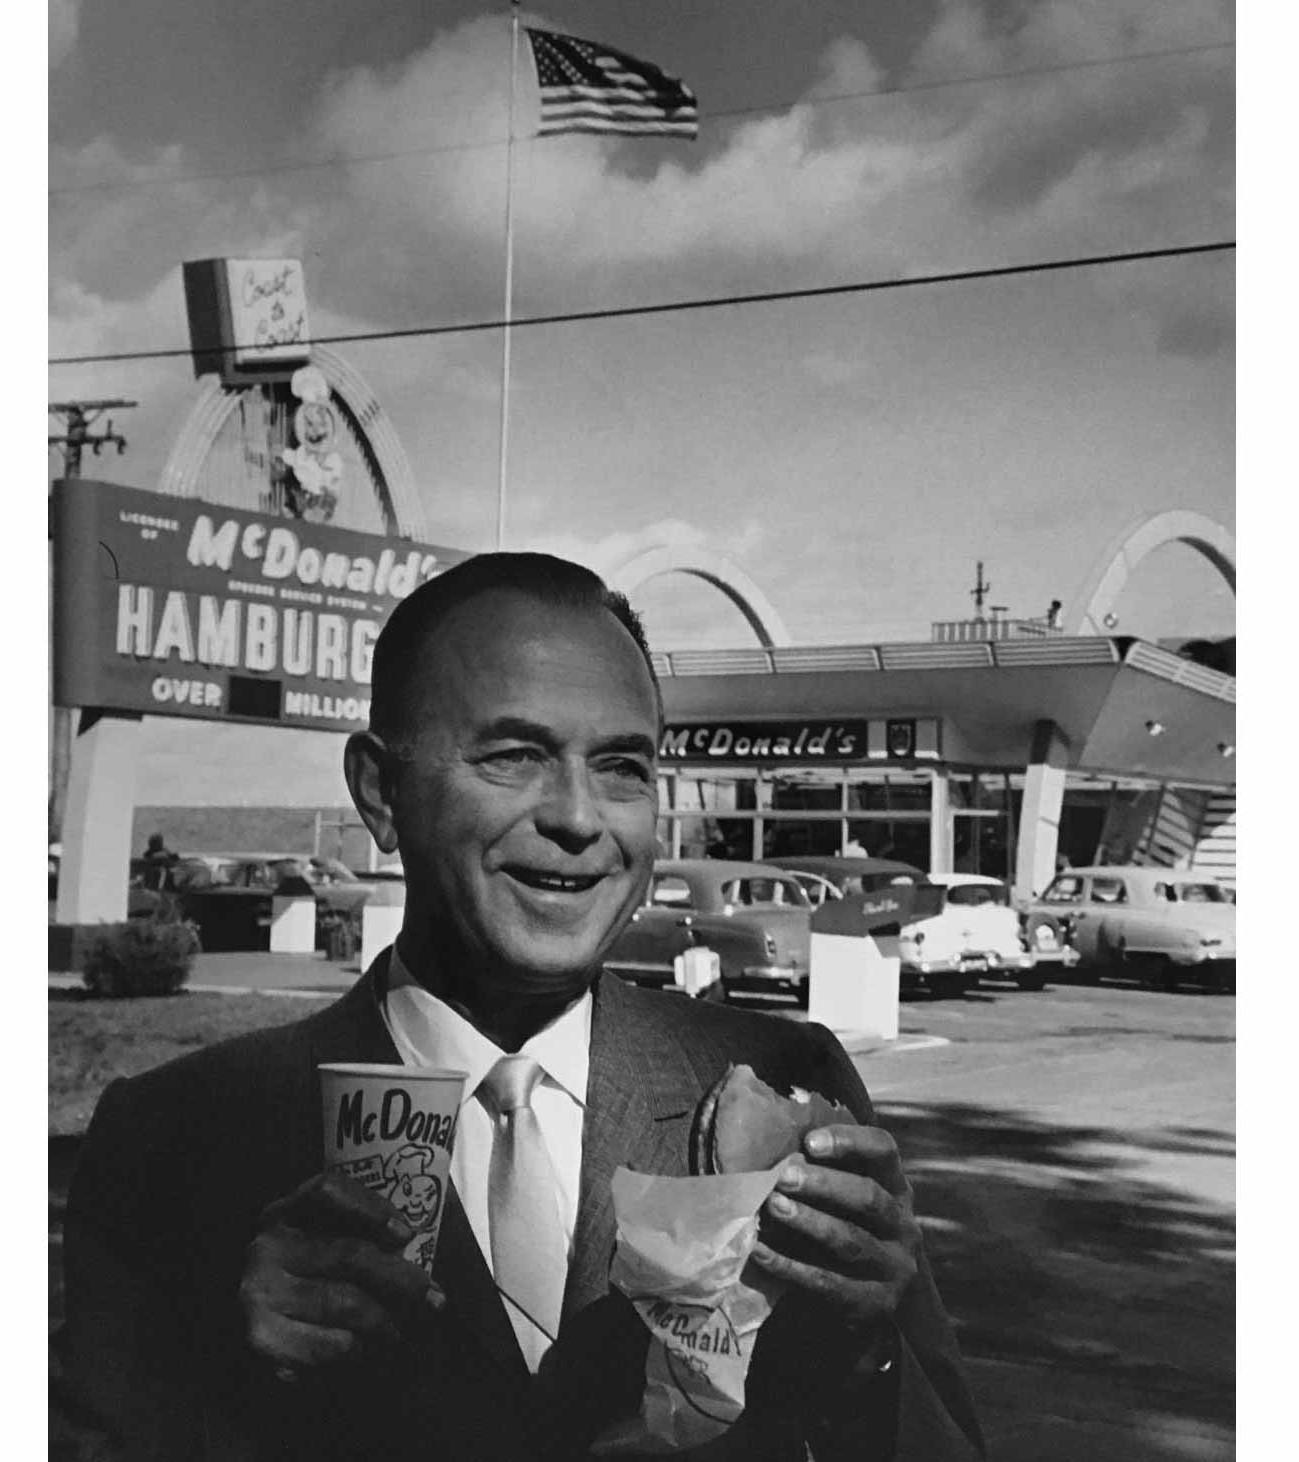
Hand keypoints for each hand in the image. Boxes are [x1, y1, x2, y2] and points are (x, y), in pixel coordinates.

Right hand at [239, 1171, 445, 1377]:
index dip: (370, 1208)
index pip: (327, 1190)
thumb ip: (355, 1231)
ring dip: (384, 1320)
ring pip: (344, 1302)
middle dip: (401, 1279)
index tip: (407, 1234)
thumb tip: (416, 1240)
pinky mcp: (261, 1337)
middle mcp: (268, 1245)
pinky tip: (365, 1348)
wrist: (234, 1324)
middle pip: (349, 1254)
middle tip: (434, 1299)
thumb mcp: (316, 1239)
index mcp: (285, 1211)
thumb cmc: (298, 1276)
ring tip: (400, 1330)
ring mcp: (260, 1291)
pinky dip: (356, 1347)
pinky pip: (327, 1343)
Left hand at [751, 1123, 918, 1366]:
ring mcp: (894, 1267)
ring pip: (850, 1240)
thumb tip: (779, 1155)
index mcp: (897, 1188)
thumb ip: (828, 1175)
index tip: (810, 1141)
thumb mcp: (851, 1201)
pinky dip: (790, 1267)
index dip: (849, 1141)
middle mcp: (903, 1226)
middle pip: (868, 1197)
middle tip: (783, 1177)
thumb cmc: (851, 1231)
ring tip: (772, 1206)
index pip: (884, 1151)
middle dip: (823, 1185)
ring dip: (808, 1222)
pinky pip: (828, 1283)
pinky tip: (761, 1252)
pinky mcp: (875, 1303)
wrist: (877, 1302)